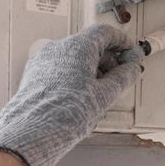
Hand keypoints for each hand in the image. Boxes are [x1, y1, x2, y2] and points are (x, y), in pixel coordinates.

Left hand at [0, 24, 141, 165]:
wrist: (33, 132)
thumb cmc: (65, 113)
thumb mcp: (104, 95)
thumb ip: (122, 78)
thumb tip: (131, 69)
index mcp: (77, 47)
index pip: (104, 33)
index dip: (121, 42)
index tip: (129, 52)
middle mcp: (58, 48)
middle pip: (89, 44)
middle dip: (107, 59)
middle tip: (119, 76)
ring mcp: (44, 60)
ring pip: (74, 57)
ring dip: (91, 69)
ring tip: (100, 93)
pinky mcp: (35, 74)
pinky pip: (60, 68)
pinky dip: (74, 76)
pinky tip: (80, 97)